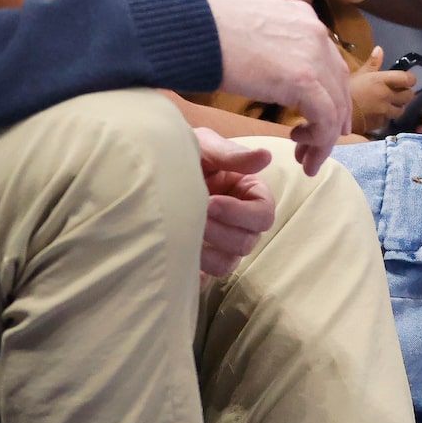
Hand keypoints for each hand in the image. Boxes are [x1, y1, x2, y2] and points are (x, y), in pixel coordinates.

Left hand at [192, 126, 275, 276]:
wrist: (156, 172)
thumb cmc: (187, 154)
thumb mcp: (207, 147)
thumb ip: (233, 155)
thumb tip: (266, 156)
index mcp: (251, 195)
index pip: (263, 215)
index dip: (240, 213)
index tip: (211, 202)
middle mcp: (243, 223)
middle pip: (247, 241)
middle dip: (219, 231)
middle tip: (194, 217)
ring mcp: (224, 244)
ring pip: (228, 262)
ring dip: (207, 250)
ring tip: (184, 232)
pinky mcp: (204, 260)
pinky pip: (206, 275)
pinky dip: (195, 267)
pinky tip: (179, 250)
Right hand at [207, 0, 351, 172]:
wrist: (193, 28)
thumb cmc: (205, 31)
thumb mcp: (250, 31)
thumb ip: (270, 46)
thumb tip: (268, 66)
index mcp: (302, 18)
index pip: (328, 62)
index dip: (329, 94)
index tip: (318, 120)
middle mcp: (315, 33)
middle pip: (337, 84)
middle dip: (331, 120)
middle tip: (318, 145)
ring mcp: (314, 54)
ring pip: (335, 106)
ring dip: (324, 139)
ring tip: (306, 159)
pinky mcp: (305, 79)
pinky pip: (324, 119)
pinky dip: (319, 144)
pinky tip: (304, 157)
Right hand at [349, 47, 415, 134]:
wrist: (334, 111)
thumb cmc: (345, 89)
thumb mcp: (358, 73)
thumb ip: (372, 63)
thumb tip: (380, 49)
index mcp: (381, 80)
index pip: (407, 79)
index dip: (410, 79)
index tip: (407, 80)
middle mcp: (386, 95)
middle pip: (408, 96)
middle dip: (406, 94)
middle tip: (399, 93)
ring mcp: (384, 111)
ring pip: (401, 110)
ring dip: (398, 107)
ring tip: (391, 105)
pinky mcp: (379, 123)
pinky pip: (389, 120)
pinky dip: (387, 118)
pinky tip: (380, 115)